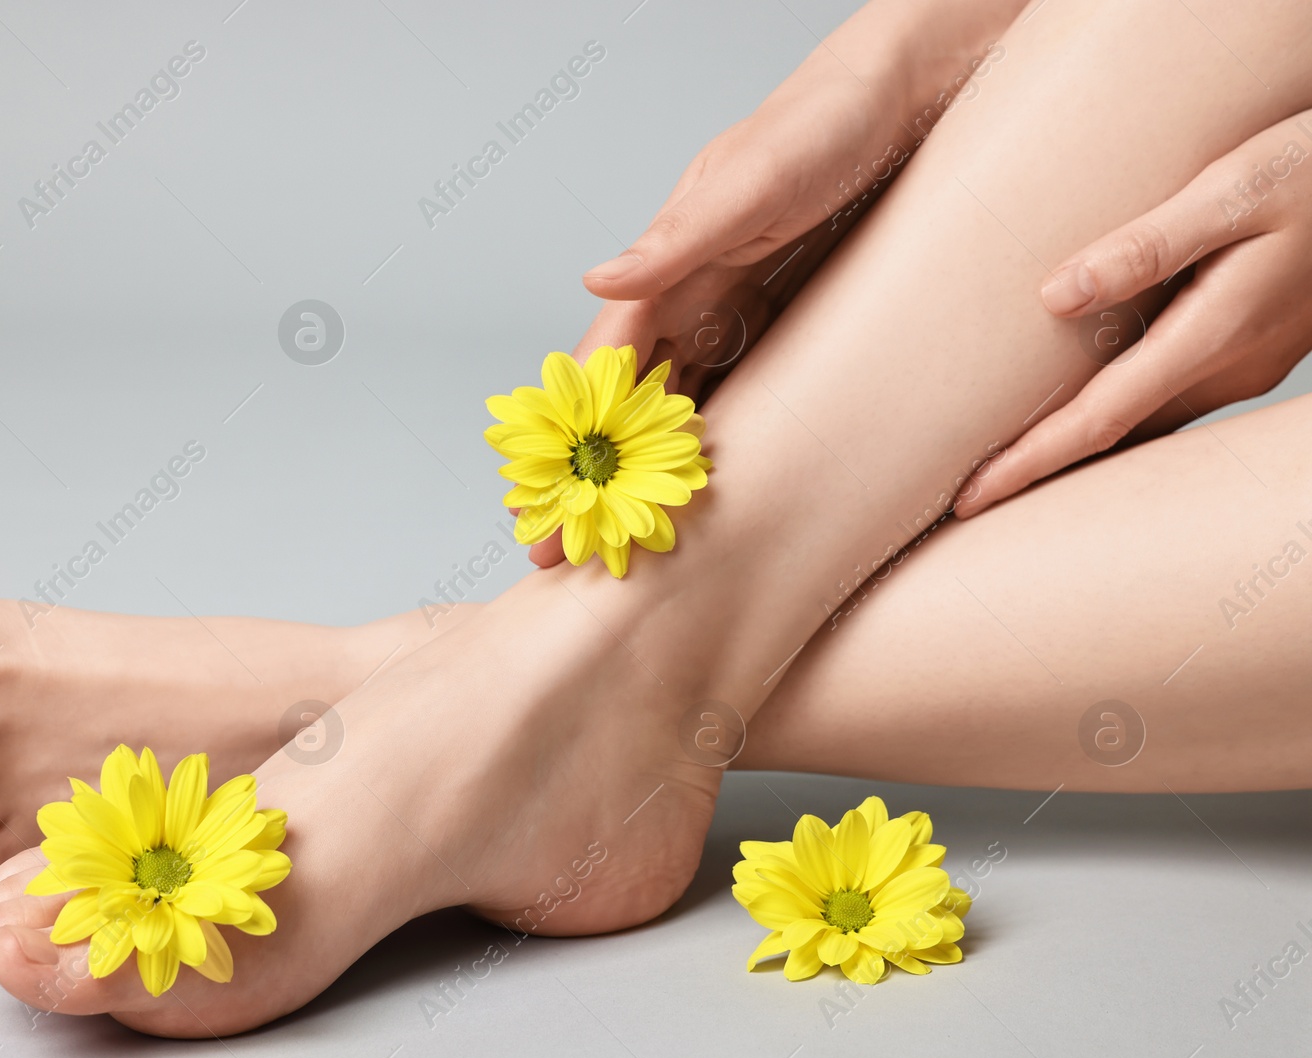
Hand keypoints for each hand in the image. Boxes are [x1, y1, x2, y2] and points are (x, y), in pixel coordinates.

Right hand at [521, 0, 1026, 566]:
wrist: (915, 94)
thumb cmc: (827, 120)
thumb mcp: (752, 178)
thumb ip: (677, 236)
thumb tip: (599, 279)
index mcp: (670, 262)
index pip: (604, 370)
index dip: (573, 443)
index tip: (551, 506)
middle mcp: (694, 294)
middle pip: (628, 405)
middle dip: (591, 479)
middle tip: (560, 555)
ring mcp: (738, 312)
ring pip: (677, 409)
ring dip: (645, 477)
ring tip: (620, 547)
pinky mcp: (787, 324)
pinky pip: (741, 397)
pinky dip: (714, 448)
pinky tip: (706, 496)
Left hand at [957, 108, 1311, 517]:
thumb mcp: (1232, 189)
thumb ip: (1145, 245)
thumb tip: (1054, 297)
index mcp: (1213, 334)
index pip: (1098, 421)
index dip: (1029, 463)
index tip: (969, 498)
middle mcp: (1228, 366)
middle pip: (1115, 439)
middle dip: (1040, 473)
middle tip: (963, 501)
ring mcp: (1245, 363)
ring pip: (1144, 425)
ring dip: (1077, 450)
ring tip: (1006, 467)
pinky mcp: (1250, 347)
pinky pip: (1168, 399)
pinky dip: (1116, 418)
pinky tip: (1082, 415)